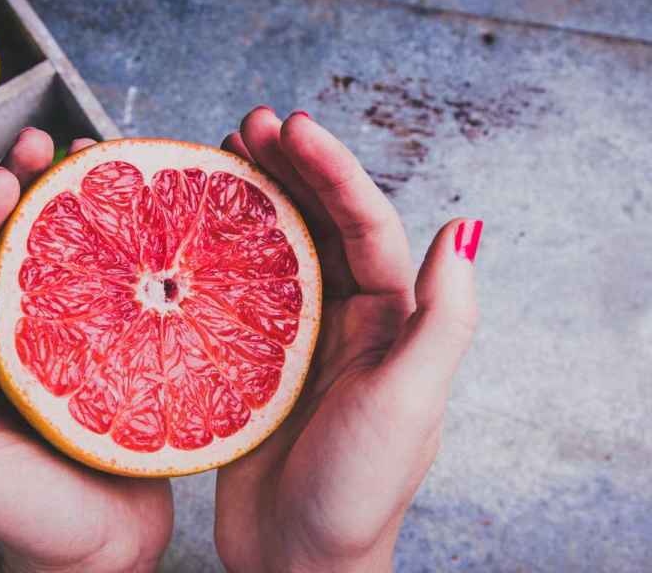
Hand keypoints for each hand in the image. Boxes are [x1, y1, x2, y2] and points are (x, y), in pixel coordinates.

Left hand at [0, 129, 172, 572]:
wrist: (103, 556)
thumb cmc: (26, 518)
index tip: (5, 180)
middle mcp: (5, 339)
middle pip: (8, 249)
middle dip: (23, 191)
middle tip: (46, 142)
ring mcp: (62, 341)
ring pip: (62, 257)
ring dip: (73, 205)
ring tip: (93, 156)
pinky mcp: (111, 350)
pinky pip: (111, 287)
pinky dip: (122, 248)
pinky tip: (144, 217)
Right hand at [214, 108, 481, 571]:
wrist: (297, 563)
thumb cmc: (359, 492)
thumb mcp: (411, 403)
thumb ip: (443, 319)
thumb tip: (464, 230)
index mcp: (392, 322)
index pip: (365, 226)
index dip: (334, 171)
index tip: (293, 128)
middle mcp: (347, 321)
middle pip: (320, 225)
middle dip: (290, 169)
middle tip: (248, 124)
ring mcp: (296, 341)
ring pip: (275, 252)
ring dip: (251, 200)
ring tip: (220, 154)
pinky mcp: (251, 366)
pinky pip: (233, 296)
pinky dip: (214, 258)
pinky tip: (187, 231)